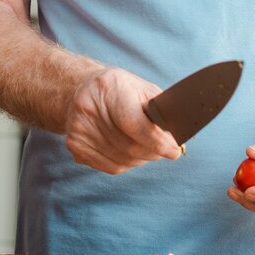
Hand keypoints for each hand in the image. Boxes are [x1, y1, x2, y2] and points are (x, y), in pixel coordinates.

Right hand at [64, 67, 182, 173]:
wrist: (79, 90)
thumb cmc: (118, 89)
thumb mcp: (141, 88)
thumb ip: (160, 109)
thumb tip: (179, 136)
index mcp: (108, 88)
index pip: (134, 123)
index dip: (157, 141)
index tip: (175, 151)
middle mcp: (88, 108)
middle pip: (130, 146)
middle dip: (154, 151)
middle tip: (167, 149)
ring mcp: (79, 129)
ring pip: (123, 160)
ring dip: (142, 158)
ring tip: (148, 147)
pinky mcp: (75, 146)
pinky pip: (111, 166)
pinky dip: (127, 163)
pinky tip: (129, 150)